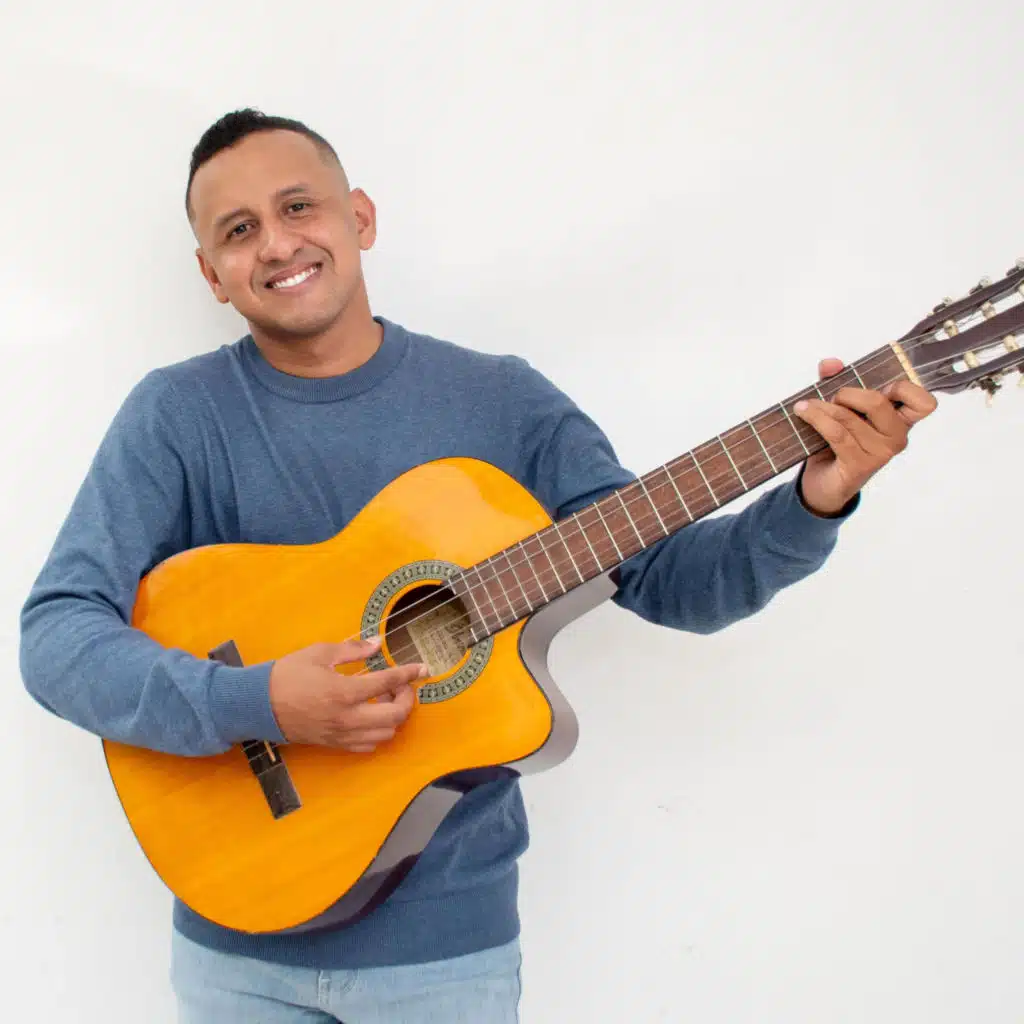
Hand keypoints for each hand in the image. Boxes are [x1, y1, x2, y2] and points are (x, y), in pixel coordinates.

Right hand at [269, 636, 426, 750]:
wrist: (258, 705)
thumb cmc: (287, 675)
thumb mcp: (319, 653)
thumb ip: (353, 649)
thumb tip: (377, 644)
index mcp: (344, 692)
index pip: (388, 683)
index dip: (409, 674)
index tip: (423, 668)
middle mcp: (348, 718)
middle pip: (395, 716)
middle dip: (407, 699)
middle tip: (402, 685)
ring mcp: (342, 734)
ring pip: (385, 734)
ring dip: (394, 716)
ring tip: (385, 698)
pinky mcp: (335, 744)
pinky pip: (368, 745)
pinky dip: (379, 732)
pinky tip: (372, 715)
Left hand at [793, 358, 937, 515]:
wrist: (824, 481)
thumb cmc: (838, 440)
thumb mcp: (839, 406)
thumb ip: (837, 380)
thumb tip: (830, 363)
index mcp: (901, 420)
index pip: (925, 403)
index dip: (905, 388)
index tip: (879, 386)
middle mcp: (897, 438)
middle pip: (879, 402)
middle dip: (848, 393)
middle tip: (832, 397)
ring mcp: (880, 454)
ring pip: (849, 418)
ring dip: (822, 408)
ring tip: (805, 406)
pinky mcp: (859, 466)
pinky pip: (836, 435)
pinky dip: (816, 419)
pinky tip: (803, 412)